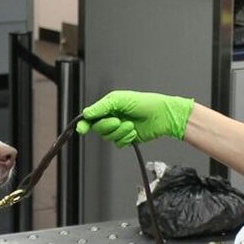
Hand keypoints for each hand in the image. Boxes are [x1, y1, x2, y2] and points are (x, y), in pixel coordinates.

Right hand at [76, 91, 192, 146]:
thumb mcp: (121, 100)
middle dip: (108, 126)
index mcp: (109, 107)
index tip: (81, 128)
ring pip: (108, 137)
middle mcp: (113, 118)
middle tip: (118, 121)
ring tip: (130, 125)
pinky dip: (126, 138)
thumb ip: (101, 107)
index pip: (91, 117)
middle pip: (98, 128)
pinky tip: (134, 132)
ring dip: (120, 132)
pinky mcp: (127, 138)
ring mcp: (119, 129)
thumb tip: (86, 113)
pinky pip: (118, 144)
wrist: (162, 116)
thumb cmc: (145, 103)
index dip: (84, 123)